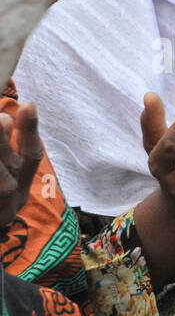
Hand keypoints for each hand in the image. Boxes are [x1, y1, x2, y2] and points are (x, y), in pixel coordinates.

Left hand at [0, 103, 43, 228]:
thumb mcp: (2, 176)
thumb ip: (4, 152)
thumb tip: (2, 118)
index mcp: (20, 189)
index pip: (30, 157)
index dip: (31, 131)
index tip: (28, 105)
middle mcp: (13, 200)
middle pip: (11, 166)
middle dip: (4, 142)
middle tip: (0, 118)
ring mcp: (0, 209)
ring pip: (2, 183)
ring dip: (0, 154)